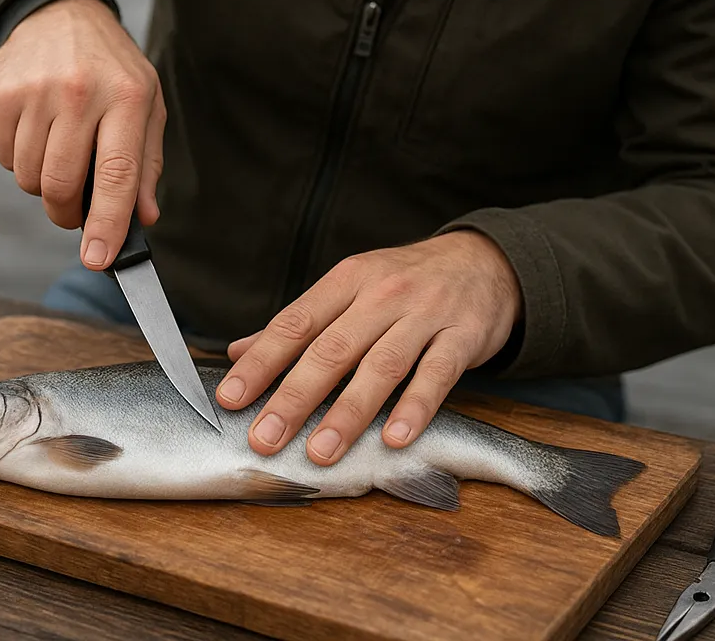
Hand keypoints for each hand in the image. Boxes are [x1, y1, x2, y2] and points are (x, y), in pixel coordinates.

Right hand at [0, 0, 165, 269]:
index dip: (108, 223)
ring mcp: (36, 91)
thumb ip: (146, 164)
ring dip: (43, 185)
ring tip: (60, 152)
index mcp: (128, 98)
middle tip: (76, 212)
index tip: (99, 260)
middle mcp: (81, 92)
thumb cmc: (112, 71)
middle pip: (63, 184)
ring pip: (29, 178)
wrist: (59, 15)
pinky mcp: (1, 92)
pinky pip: (3, 158)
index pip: (117, 173)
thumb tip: (145, 217)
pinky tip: (37, 133)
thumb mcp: (147, 105)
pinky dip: (19, 161)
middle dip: (68, 213)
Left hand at [215, 230, 521, 464]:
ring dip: (348, 411)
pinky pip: (438, 374)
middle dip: (295, 396)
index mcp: (347, 280)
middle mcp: (382, 294)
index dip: (262, 361)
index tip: (231, 397)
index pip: (296, 322)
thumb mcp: (352, 288)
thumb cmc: (405, 282)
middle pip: (333, 348)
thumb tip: (237, 352)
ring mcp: (425, 314)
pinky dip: (416, 406)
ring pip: (381, 365)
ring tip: (320, 451)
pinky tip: (394, 438)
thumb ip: (300, 323)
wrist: (483, 262)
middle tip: (265, 437)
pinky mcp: (463, 335)